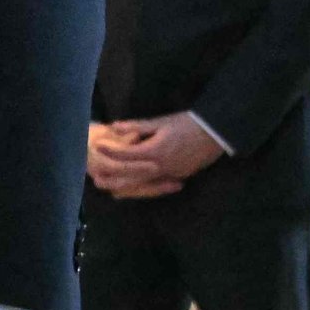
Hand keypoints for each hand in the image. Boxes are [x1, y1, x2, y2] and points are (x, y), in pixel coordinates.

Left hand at [88, 116, 221, 200]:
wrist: (215, 134)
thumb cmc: (187, 123)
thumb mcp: (161, 122)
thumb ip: (136, 127)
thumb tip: (114, 127)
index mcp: (155, 151)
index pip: (126, 154)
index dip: (110, 151)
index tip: (97, 146)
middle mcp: (160, 167)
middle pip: (130, 177)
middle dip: (111, 177)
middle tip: (94, 175)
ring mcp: (169, 175)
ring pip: (141, 187)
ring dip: (124, 187)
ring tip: (108, 186)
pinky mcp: (177, 177)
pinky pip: (155, 186)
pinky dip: (141, 188)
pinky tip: (131, 187)